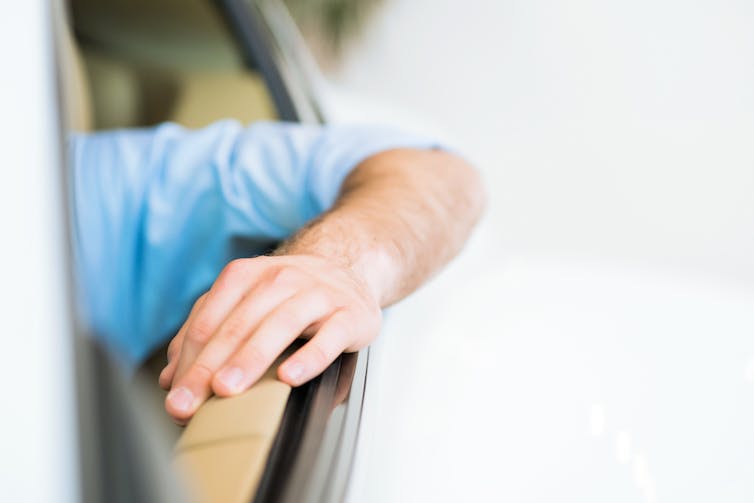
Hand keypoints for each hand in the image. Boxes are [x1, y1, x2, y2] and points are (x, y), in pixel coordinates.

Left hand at [159, 254, 381, 422]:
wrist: (347, 268)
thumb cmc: (291, 293)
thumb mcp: (247, 301)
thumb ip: (208, 332)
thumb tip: (171, 377)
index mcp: (249, 275)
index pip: (210, 319)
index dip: (189, 359)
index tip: (176, 396)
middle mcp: (282, 279)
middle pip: (239, 324)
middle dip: (209, 366)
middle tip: (189, 402)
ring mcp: (318, 294)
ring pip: (280, 325)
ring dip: (250, 359)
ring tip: (227, 389)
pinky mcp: (349, 315)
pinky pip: (328, 338)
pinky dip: (308, 358)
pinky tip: (290, 377)